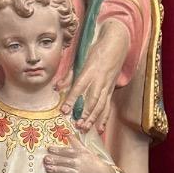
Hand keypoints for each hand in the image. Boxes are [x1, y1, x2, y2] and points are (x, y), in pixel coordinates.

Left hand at [43, 136, 121, 172]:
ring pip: (67, 171)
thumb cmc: (94, 164)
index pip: (68, 151)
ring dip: (57, 170)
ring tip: (47, 168)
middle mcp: (80, 163)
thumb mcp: (87, 151)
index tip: (49, 148)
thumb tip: (68, 133)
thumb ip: (76, 143)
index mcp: (81, 154)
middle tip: (45, 159)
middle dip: (55, 159)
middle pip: (65, 161)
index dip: (58, 150)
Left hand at [59, 19, 129, 133]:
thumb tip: (56, 87)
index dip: (71, 100)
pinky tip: (100, 128)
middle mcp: (99, 80)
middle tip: (77, 125)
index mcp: (90, 71)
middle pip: (92, 100)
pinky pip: (108, 106)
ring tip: (85, 128)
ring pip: (101, 105)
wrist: (117, 44)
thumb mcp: (80, 59)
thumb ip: (69, 75)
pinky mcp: (111, 89)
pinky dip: (104, 118)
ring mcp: (107, 86)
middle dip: (85, 114)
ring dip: (93, 119)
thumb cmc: (96, 50)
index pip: (79, 87)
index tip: (64, 110)